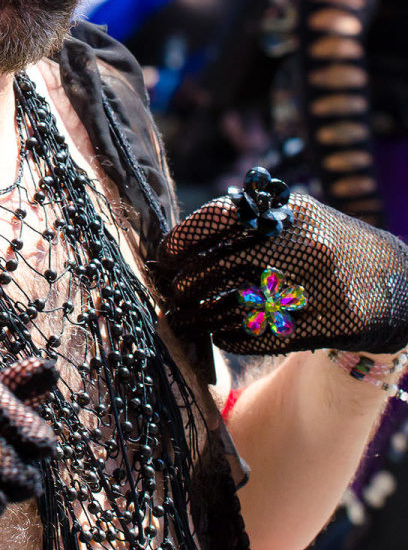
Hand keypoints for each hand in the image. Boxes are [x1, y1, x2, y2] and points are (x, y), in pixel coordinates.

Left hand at [156, 170, 407, 355]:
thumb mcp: (294, 218)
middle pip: (219, 267)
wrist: (395, 282)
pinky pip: (262, 336)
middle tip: (170, 296)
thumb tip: (181, 242)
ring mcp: (317, 285)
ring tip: (183, 322)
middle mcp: (302, 245)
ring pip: (236, 307)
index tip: (165, 257)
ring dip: (200, 318)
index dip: (183, 240)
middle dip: (185, 285)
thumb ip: (247, 222)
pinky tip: (219, 336)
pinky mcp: (328, 324)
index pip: (218, 219)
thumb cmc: (325, 245)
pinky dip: (230, 337)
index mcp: (288, 212)